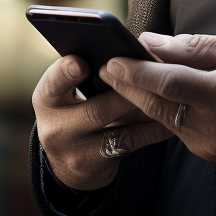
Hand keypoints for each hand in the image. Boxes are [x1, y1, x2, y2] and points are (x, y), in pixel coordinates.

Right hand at [32, 55, 173, 190]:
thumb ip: (87, 73)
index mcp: (47, 97)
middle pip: (96, 109)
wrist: (69, 160)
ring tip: (168, 95)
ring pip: (118, 128)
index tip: (83, 62)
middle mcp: (54, 126)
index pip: (54, 82)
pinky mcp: (93, 164)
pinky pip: (130, 143)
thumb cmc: (75, 111)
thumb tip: (128, 51)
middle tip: (151, 75)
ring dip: (146, 110)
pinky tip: (169, 118)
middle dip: (126, 92)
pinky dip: (152, 129)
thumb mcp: (69, 92)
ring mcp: (73, 150)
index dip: (68, 72)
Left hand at [98, 31, 215, 164]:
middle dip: (127, 86)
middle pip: (157, 104)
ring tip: (119, 76)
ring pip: (162, 118)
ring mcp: (208, 144)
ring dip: (139, 98)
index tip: (112, 59)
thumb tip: (153, 43)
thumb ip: (195, 48)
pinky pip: (174, 128)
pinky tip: (148, 93)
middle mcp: (213, 126)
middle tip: (103, 66)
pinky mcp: (207, 152)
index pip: (169, 83)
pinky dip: (159, 109)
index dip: (136, 72)